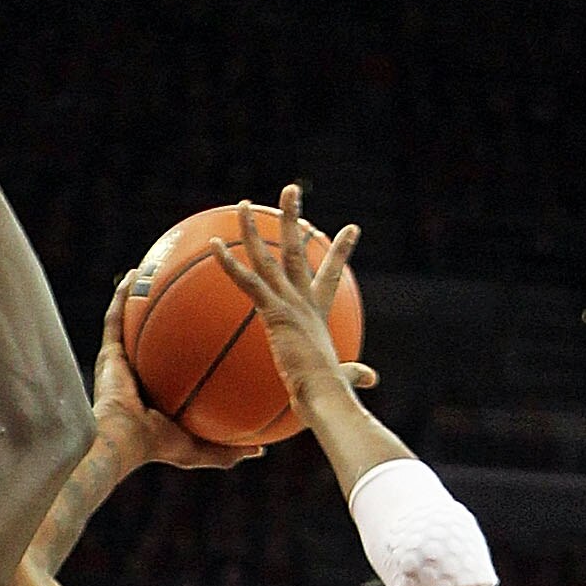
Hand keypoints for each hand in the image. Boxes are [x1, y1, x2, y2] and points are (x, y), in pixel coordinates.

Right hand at [90, 278, 261, 475]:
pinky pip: (115, 317)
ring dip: (143, 294)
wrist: (122, 441)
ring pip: (134, 319)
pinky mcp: (109, 352)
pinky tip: (132, 276)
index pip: (182, 362)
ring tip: (155, 267)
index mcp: (162, 390)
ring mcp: (123, 360)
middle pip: (160, 333)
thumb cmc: (158, 446)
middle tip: (190, 286)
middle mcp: (142, 370)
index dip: (196, 342)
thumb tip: (261, 451)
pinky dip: (122, 296)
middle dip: (171, 310)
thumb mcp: (201, 448)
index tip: (215, 323)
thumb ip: (229, 448)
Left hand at [211, 184, 375, 418]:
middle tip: (291, 190)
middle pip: (297, 249)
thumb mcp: (343, 376)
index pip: (331, 273)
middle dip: (294, 217)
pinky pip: (247, 282)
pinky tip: (214, 245)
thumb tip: (371, 380)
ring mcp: (289, 303)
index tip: (351, 228)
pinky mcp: (275, 312)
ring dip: (254, 229)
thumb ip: (353, 373)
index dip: (341, 250)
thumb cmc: (332, 393)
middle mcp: (304, 300)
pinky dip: (229, 264)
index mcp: (318, 312)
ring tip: (244, 204)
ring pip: (268, 257)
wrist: (325, 394)